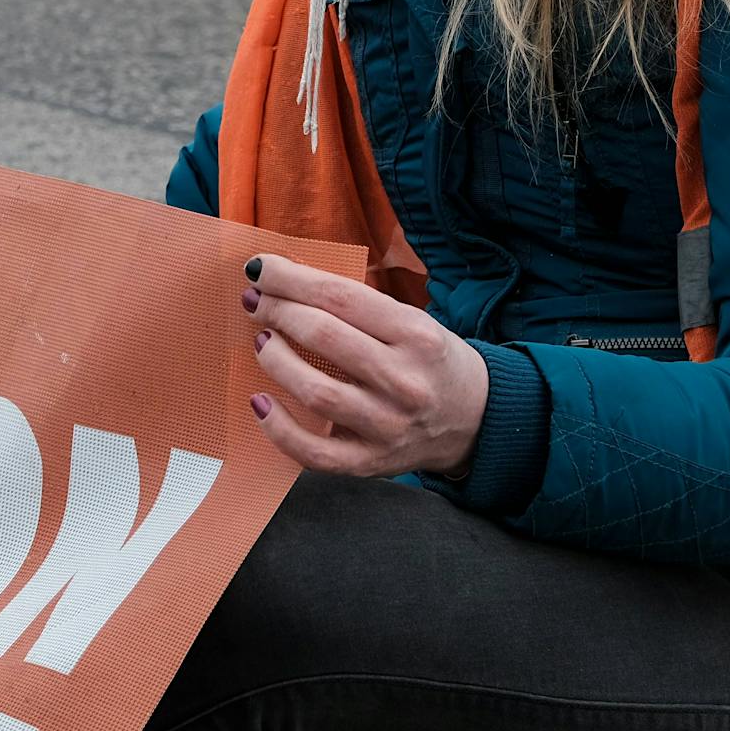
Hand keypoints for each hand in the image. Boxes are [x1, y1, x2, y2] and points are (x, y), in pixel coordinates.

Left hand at [239, 254, 487, 479]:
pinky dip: (278, 428)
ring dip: (276, 361)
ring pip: (315, 391)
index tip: (260, 268)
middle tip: (255, 301)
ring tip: (262, 342)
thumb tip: (284, 284)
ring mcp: (386, 426)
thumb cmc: (428, 359)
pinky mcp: (369, 462)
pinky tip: (261, 402)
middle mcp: (404, 380)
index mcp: (415, 333)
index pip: (340, 297)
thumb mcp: (410, 320)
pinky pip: (313, 452)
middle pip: (324, 336)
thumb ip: (356, 307)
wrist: (474, 418)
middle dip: (278, 312)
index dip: (291, 279)